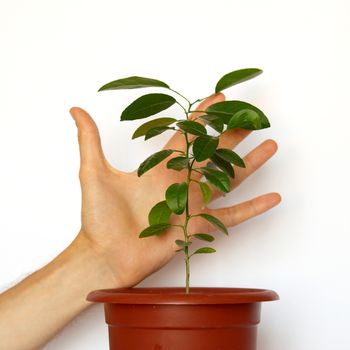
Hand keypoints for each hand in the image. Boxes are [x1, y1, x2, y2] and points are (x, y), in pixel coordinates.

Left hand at [70, 92, 280, 288]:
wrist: (106, 255)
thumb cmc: (99, 218)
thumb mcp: (93, 173)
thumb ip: (89, 139)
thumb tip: (75, 110)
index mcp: (160, 167)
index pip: (186, 134)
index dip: (202, 116)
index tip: (219, 99)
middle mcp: (180, 182)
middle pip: (213, 153)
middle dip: (232, 134)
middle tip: (250, 118)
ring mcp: (192, 203)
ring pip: (228, 179)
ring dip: (250, 163)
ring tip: (269, 146)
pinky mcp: (199, 226)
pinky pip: (232, 216)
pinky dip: (253, 207)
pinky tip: (273, 197)